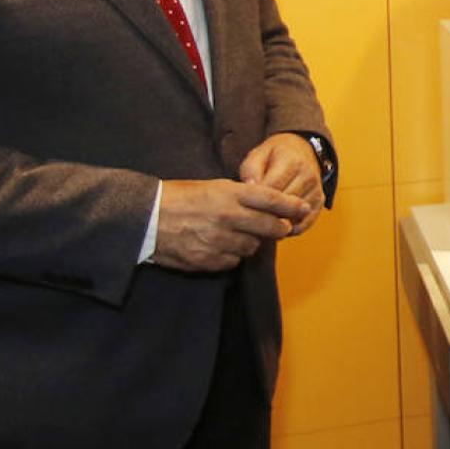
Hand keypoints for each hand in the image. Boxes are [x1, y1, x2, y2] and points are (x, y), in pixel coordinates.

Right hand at [154, 178, 308, 271]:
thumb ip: (239, 195)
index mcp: (229, 194)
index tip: (303, 209)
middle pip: (270, 226)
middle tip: (281, 227)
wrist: (146, 219)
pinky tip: (221, 246)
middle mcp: (228, 217)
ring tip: (239, 235)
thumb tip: (266, 203)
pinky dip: (232, 256)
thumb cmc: (179, 198)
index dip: (291, 206)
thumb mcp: (211, 186)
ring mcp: (219, 240)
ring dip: (252, 242)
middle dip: (279, 228)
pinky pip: (233, 261)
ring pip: (252, 247)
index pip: (271, 199)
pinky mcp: (208, 260)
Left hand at [240, 132, 324, 236]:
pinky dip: (288, 229)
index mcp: (293, 162)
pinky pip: (303, 225)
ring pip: (293, 217)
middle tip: (249, 218)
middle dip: (265, 215)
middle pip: (284, 206)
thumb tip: (250, 186)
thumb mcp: (259, 154)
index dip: (255, 202)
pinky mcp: (320, 203)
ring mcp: (316, 190)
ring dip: (276, 223)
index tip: (244, 205)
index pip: (273, 191)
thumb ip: (251, 169)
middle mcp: (309, 176)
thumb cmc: (275, 156)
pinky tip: (276, 224)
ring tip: (261, 221)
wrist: (302, 152)